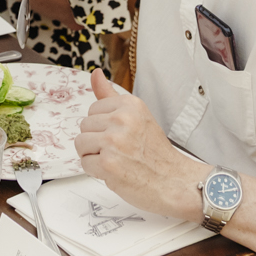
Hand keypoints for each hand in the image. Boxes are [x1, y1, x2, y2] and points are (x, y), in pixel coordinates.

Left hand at [75, 72, 206, 219]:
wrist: (174, 182)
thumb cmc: (156, 153)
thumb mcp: (137, 116)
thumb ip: (111, 95)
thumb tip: (95, 73)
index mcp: (130, 104)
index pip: (93, 110)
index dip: (104, 127)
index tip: (122, 136)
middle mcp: (122, 119)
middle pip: (84, 126)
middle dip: (97, 141)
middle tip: (121, 150)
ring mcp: (114, 141)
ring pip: (81, 144)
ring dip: (94, 156)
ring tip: (116, 160)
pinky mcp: (108, 163)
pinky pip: (85, 164)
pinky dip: (97, 172)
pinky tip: (115, 172)